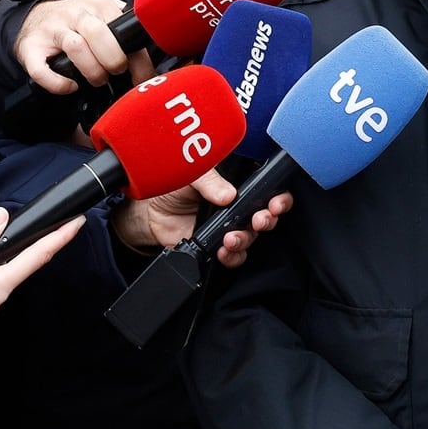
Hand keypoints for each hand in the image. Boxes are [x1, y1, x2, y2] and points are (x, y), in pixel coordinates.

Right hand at [13, 0, 150, 93]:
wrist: (37, 18)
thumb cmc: (77, 23)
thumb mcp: (102, 16)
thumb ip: (123, 27)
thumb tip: (150, 58)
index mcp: (98, 4)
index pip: (122, 29)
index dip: (137, 58)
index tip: (142, 77)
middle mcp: (75, 13)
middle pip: (99, 33)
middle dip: (113, 60)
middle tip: (116, 72)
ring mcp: (52, 29)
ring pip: (76, 47)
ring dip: (92, 70)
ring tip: (97, 80)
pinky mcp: (30, 48)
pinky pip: (41, 69)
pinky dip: (58, 83)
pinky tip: (70, 87)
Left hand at [110, 166, 291, 264]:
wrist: (149, 211)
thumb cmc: (172, 184)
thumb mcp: (191, 171)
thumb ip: (209, 180)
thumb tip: (228, 194)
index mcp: (237, 184)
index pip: (267, 190)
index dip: (278, 198)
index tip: (275, 203)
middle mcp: (237, 207)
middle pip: (266, 217)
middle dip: (267, 220)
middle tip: (258, 220)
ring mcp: (228, 228)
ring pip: (251, 238)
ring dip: (246, 239)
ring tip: (231, 238)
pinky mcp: (216, 247)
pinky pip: (234, 256)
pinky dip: (232, 257)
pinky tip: (222, 251)